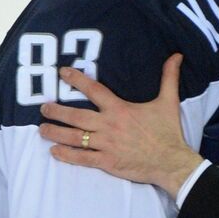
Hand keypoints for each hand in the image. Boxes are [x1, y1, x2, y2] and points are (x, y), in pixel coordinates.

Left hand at [39, 53, 201, 198]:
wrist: (172, 162)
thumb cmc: (168, 132)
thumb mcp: (169, 102)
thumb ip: (169, 78)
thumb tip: (176, 56)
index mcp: (120, 109)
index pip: (94, 90)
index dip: (77, 80)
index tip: (62, 73)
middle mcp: (109, 125)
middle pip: (76, 116)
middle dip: (57, 111)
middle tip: (43, 108)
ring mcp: (106, 144)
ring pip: (74, 138)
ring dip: (55, 133)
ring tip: (41, 129)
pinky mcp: (107, 162)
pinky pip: (82, 158)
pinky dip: (66, 155)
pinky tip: (53, 151)